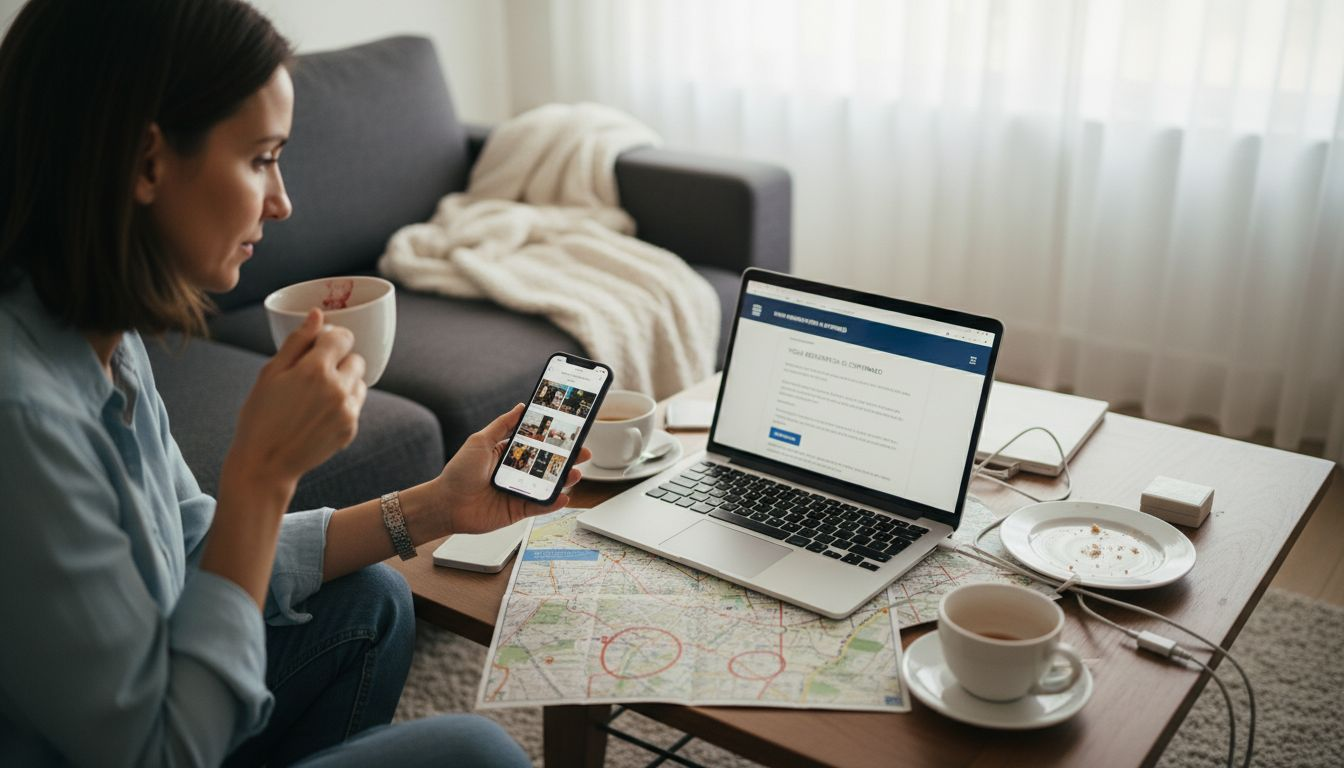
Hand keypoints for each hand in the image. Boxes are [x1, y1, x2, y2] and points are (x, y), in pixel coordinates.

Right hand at [225, 309, 367, 490]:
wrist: (265, 464)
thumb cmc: (260, 416)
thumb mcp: (270, 374)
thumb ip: (296, 342)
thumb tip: (317, 314)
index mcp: (315, 370)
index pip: (342, 337)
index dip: (331, 338)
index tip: (319, 346)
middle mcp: (338, 388)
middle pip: (356, 359)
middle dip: (339, 361)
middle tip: (314, 374)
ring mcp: (347, 411)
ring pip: (360, 382)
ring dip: (345, 383)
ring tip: (316, 396)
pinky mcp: (351, 429)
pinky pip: (356, 405)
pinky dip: (344, 405)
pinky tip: (318, 415)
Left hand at [432, 404, 591, 534]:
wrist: (446, 504)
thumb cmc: (458, 473)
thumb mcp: (480, 441)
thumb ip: (502, 425)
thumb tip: (520, 406)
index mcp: (509, 453)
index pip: (538, 443)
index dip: (555, 438)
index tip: (571, 430)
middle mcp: (518, 472)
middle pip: (549, 464)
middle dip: (568, 458)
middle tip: (584, 451)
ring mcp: (520, 491)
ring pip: (549, 485)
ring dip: (565, 479)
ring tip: (576, 472)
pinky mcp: (519, 510)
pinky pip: (541, 506)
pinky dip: (554, 502)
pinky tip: (564, 495)